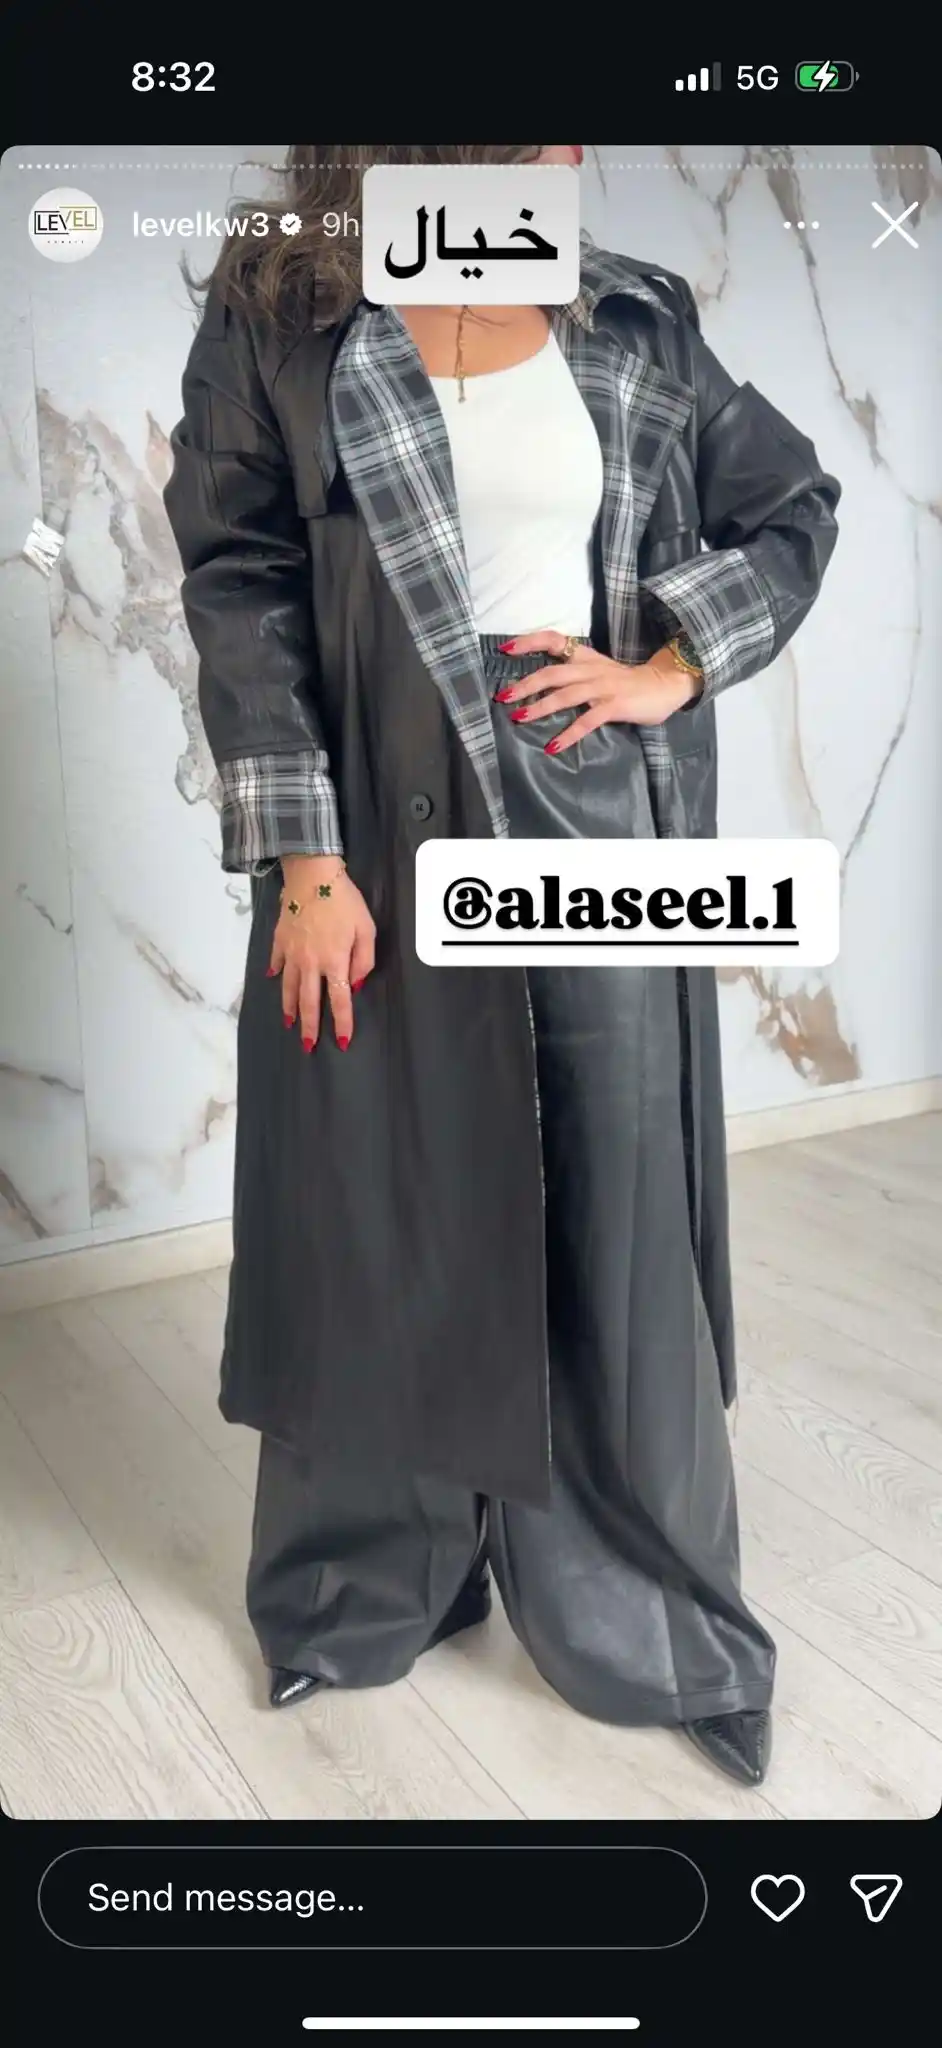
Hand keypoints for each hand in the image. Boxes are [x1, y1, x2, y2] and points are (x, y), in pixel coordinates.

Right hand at [267, 855, 375, 1051]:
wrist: (312, 875)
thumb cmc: (344, 901)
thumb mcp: (366, 929)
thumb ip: (364, 961)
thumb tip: (353, 985)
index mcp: (334, 962)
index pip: (339, 1001)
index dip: (341, 1023)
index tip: (341, 1041)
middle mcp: (310, 964)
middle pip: (309, 1002)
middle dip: (309, 1027)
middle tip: (308, 1046)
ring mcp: (291, 953)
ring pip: (289, 988)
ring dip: (290, 1008)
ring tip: (289, 1023)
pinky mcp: (280, 940)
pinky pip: (277, 962)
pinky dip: (276, 973)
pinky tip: (274, 980)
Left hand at [495, 629, 701, 752]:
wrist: (664, 685)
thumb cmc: (627, 682)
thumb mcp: (598, 668)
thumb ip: (573, 672)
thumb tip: (541, 685)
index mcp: (585, 657)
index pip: (554, 639)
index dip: (529, 642)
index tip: (505, 648)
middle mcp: (590, 669)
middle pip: (552, 672)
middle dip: (525, 685)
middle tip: (503, 697)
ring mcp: (602, 688)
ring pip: (565, 695)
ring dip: (540, 707)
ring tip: (519, 718)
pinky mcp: (614, 706)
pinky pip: (587, 721)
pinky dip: (569, 734)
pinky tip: (553, 746)